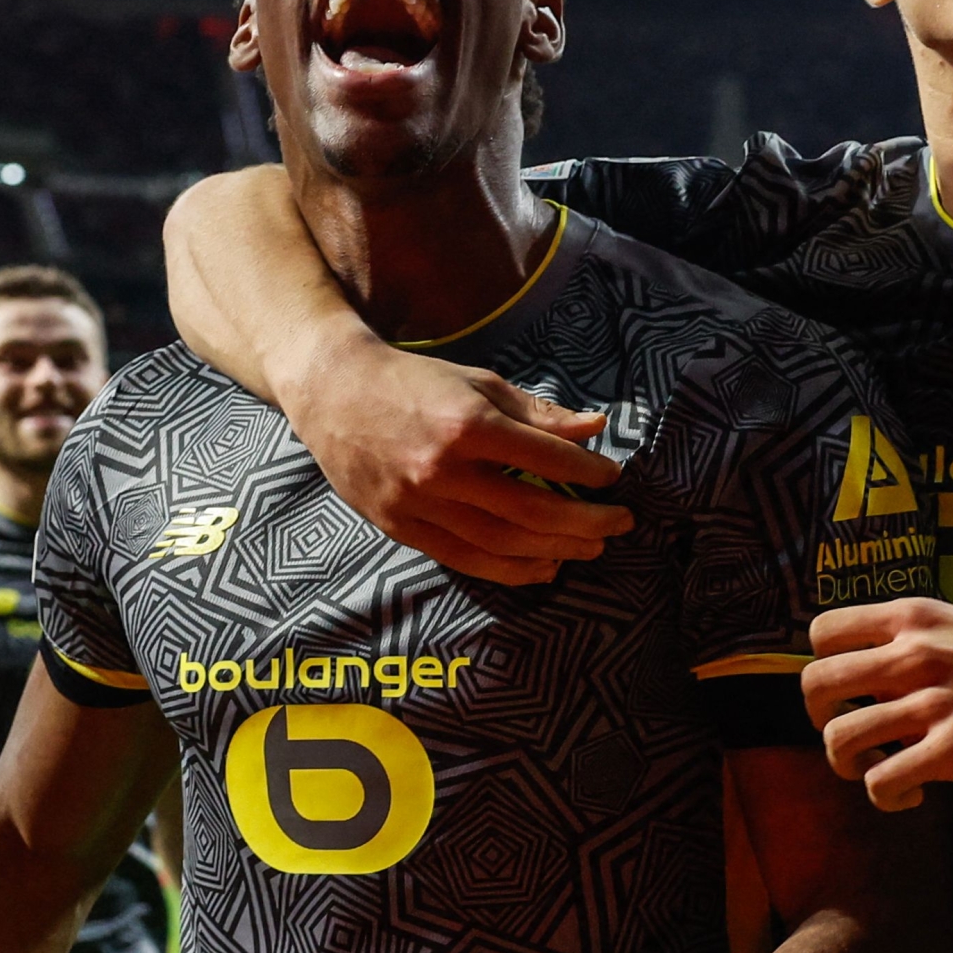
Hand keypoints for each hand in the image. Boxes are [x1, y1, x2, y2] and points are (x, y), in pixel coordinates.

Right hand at [288, 337, 632, 585]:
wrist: (333, 392)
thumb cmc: (413, 382)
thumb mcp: (479, 383)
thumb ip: (538, 412)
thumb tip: (597, 428)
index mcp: (467, 425)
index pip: (546, 459)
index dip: (588, 473)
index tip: (613, 477)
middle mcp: (443, 470)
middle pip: (531, 512)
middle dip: (586, 522)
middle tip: (620, 523)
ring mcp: (418, 504)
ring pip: (502, 544)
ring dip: (555, 551)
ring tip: (589, 548)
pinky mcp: (400, 528)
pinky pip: (465, 559)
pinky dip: (510, 570)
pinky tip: (543, 567)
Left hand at [802, 598, 952, 807]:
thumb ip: (908, 642)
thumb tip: (862, 674)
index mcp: (912, 618)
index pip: (823, 631)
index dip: (823, 666)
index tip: (847, 691)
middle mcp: (913, 653)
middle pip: (815, 684)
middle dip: (819, 718)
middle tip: (850, 735)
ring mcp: (932, 702)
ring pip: (839, 738)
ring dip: (847, 763)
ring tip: (876, 768)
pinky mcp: (951, 750)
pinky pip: (880, 781)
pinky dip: (884, 795)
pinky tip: (911, 792)